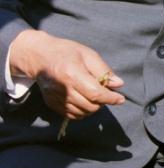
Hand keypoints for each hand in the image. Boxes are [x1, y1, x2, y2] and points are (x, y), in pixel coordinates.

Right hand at [9, 30, 124, 118]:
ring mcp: (55, 98)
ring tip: (95, 96)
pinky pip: (72, 115)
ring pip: (82, 112)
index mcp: (72, 74)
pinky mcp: (51, 103)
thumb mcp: (88, 54)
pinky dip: (83, 112)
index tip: (120, 99)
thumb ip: (103, 70)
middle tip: (106, 93)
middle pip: (90, 106)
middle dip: (103, 102)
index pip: (95, 93)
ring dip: (93, 107)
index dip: (111, 98)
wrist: (40, 56)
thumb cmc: (66, 52)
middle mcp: (62, 88)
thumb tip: (119, 84)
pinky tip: (85, 101)